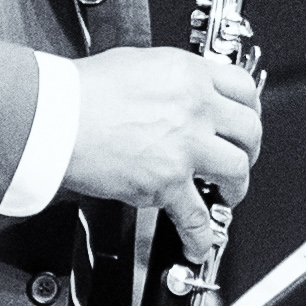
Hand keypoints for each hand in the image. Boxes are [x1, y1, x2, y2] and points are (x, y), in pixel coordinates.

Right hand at [67, 46, 261, 265]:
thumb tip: (180, 91)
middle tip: (241, 156)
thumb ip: (170, 79)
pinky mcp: (167, 182)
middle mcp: (195, 107)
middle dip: (250, 148)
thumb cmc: (80, 91)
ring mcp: (185, 146)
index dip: (249, 108)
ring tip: (227, 193)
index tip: (245, 119)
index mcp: (189, 74)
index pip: (243, 87)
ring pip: (237, 170)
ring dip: (236, 186)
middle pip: (249, 130)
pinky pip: (197, 216)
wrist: (55, 117)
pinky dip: (202, 235)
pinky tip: (200, 242)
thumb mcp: (137, 63)